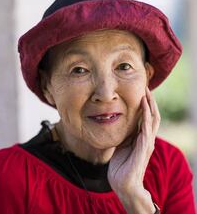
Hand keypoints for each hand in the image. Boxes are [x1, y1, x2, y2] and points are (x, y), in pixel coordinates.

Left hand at [108, 87, 159, 212]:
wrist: (123, 184)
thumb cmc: (121, 166)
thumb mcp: (120, 145)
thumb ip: (122, 136)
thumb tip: (115, 124)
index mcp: (140, 137)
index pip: (145, 116)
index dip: (144, 103)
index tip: (140, 90)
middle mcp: (146, 138)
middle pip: (152, 115)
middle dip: (150, 100)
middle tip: (146, 85)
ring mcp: (146, 143)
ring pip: (152, 119)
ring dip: (150, 105)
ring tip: (147, 92)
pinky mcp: (144, 148)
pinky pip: (147, 129)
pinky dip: (147, 117)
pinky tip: (145, 107)